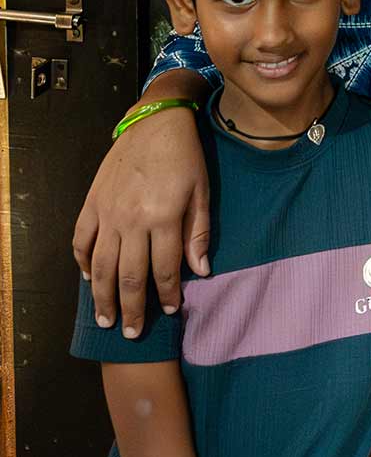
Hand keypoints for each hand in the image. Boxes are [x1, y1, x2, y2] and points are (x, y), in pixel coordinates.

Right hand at [72, 102, 209, 334]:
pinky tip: (89, 280)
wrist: (155, 121)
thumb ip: (199, 233)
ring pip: (102, 266)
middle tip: (132, 334)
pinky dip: (83, 263)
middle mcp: (132, 220)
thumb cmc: (185, 156)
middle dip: (132, 309)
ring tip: (107, 319)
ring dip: (104, 297)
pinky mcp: (92, 203)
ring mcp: (108, 213)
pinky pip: (82, 240)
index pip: (165, 270)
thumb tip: (201, 272)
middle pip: (130, 277)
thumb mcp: (202, 192)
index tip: (170, 312)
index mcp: (164, 218)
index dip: (168, 295)